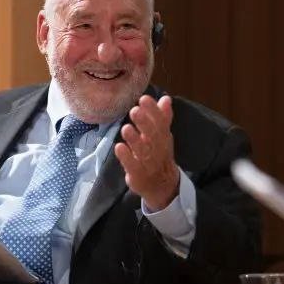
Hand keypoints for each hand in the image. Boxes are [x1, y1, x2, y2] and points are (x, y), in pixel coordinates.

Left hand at [114, 95, 179, 210]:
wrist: (162, 185)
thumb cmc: (158, 155)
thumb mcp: (162, 136)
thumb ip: (162, 117)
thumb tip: (165, 98)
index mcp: (163, 138)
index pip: (160, 122)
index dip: (153, 111)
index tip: (144, 98)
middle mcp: (157, 149)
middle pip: (153, 135)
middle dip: (144, 123)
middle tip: (134, 110)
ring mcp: (148, 163)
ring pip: (142, 150)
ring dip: (134, 139)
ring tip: (126, 128)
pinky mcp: (138, 174)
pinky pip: (132, 165)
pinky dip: (126, 157)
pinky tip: (119, 147)